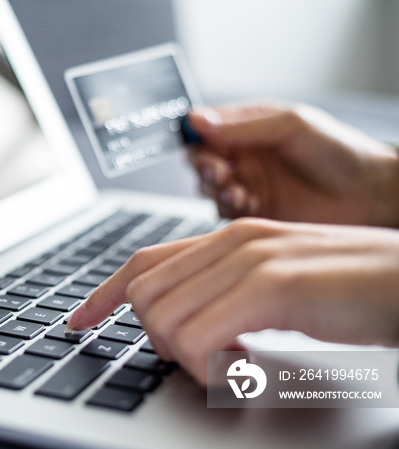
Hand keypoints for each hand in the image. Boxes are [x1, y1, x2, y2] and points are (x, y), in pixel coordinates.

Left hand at [66, 219, 398, 384]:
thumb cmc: (352, 290)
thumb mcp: (276, 287)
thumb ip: (227, 294)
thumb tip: (184, 326)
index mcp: (229, 238)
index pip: (143, 262)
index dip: (102, 294)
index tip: (77, 322)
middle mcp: (232, 241)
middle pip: (144, 295)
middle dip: (156, 338)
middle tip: (202, 359)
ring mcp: (251, 260)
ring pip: (163, 318)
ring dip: (186, 356)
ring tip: (234, 365)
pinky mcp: (273, 287)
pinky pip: (199, 339)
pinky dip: (209, 369)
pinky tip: (245, 371)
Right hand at [188, 102, 398, 226]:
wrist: (368, 195)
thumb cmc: (339, 152)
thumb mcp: (289, 126)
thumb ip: (241, 125)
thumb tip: (197, 120)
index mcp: (249, 128)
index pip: (205, 128)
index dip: (196, 135)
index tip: (202, 141)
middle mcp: (244, 156)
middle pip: (200, 159)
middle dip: (204, 165)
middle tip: (219, 169)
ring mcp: (247, 185)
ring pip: (208, 187)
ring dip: (215, 187)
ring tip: (235, 187)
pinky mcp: (252, 213)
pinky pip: (224, 212)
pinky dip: (228, 207)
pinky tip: (247, 201)